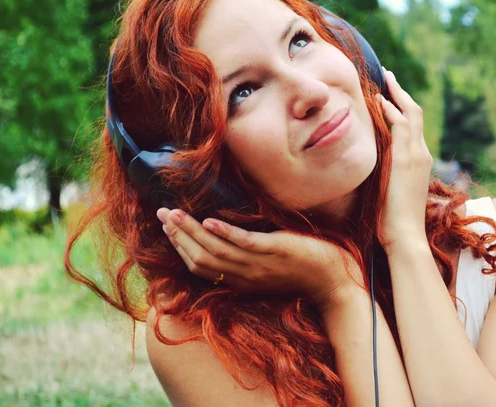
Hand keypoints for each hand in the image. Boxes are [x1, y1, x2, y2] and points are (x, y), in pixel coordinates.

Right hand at [157, 208, 363, 309]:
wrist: (333, 281)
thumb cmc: (302, 271)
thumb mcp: (267, 269)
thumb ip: (247, 257)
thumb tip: (228, 234)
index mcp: (240, 281)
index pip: (202, 267)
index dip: (181, 248)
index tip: (168, 229)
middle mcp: (244, 276)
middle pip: (201, 259)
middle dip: (178, 237)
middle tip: (162, 215)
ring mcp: (258, 265)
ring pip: (216, 251)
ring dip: (192, 232)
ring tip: (176, 214)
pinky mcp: (274, 251)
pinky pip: (244, 243)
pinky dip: (224, 233)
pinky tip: (209, 220)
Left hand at [377, 69, 433, 253]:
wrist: (404, 236)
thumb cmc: (393, 221)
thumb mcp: (388, 192)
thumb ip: (383, 175)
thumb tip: (366, 169)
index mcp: (418, 162)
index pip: (411, 127)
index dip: (400, 108)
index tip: (386, 96)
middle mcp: (421, 154)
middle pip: (415, 114)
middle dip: (401, 93)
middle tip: (388, 76)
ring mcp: (417, 156)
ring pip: (411, 114)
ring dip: (397, 94)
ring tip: (384, 78)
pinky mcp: (408, 160)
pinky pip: (402, 126)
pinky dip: (392, 110)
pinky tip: (379, 100)